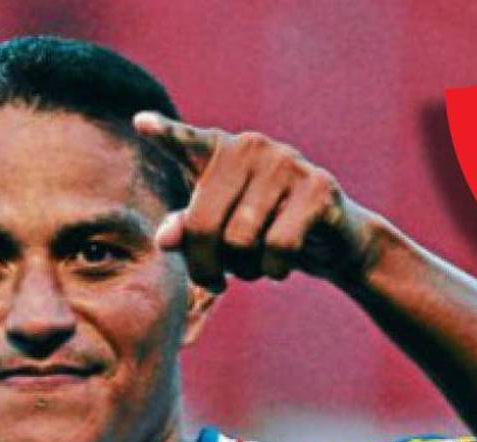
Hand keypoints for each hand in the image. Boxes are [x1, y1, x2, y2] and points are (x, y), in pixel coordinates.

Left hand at [133, 112, 382, 291]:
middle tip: (213, 282)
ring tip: (254, 267)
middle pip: (202, 224)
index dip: (166, 134)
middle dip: (203, 265)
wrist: (336, 241)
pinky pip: (279, 246)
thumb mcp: (220, 231)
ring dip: (244, 271)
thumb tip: (164, 239)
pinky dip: (275, 270)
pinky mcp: (319, 188)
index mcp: (221, 152)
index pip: (186, 142)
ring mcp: (287, 163)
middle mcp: (251, 147)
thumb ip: (189, 230)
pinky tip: (280, 267)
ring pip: (240, 240)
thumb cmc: (264, 231)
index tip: (141, 124)